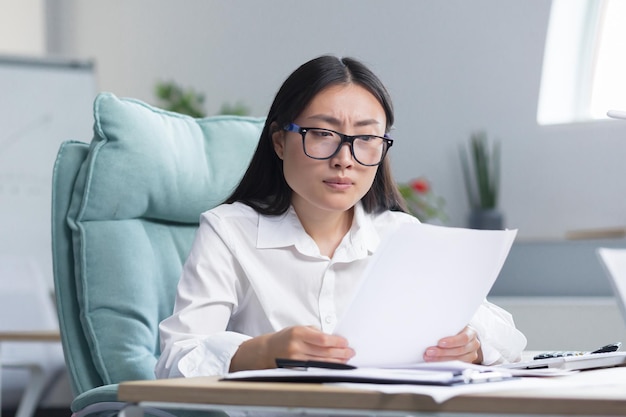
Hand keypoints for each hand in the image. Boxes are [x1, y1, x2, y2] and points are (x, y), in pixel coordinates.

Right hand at [230, 325, 354, 371]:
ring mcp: (295, 360)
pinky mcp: (295, 369)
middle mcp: (296, 347)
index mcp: (298, 333)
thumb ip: (315, 332)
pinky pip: (315, 369)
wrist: (267, 350)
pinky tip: (334, 365)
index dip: (337, 342)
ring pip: (321, 362)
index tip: (345, 342)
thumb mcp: (298, 328)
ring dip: (336, 361)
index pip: (322, 339)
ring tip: (345, 359)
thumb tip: (333, 338)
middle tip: (350, 352)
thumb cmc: (285, 338)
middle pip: (324, 352)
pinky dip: (327, 367)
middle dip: (340, 352)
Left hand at [423, 326, 482, 363]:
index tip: (439, 343)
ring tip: (429, 357)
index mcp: (471, 332)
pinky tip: (434, 362)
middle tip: (429, 351)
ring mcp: (471, 355)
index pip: (464, 338)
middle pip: (459, 350)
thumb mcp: (453, 325)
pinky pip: (455, 366)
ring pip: (457, 360)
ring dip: (441, 359)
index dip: (452, 341)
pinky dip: (443, 364)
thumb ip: (446, 327)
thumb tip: (429, 329)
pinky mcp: (466, 363)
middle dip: (442, 352)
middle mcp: (473, 344)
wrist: (461, 335)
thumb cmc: (455, 329)